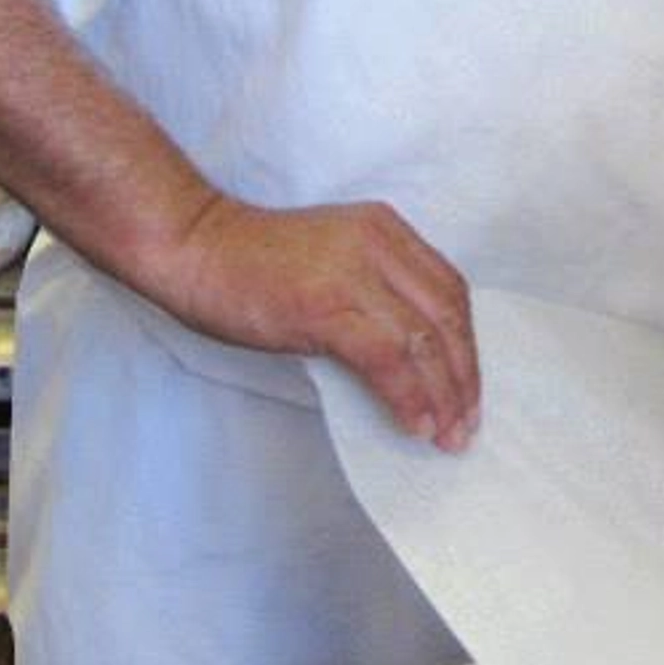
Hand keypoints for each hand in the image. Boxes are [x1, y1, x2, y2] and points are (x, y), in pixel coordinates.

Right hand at [139, 192, 479, 452]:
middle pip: (447, 316)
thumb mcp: (332, 261)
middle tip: (465, 425)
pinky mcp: (327, 304)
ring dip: (443, 395)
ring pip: (424, 339)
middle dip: (463, 376)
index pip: (449, 290)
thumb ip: (375, 290)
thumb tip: (412, 359)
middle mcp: (378, 243)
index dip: (466, 346)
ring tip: (446, 435)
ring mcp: (353, 272)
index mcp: (384, 229)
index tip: (467, 390)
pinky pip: (387, 356)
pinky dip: (408, 395)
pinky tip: (414, 424)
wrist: (196, 248)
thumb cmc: (253, 264)